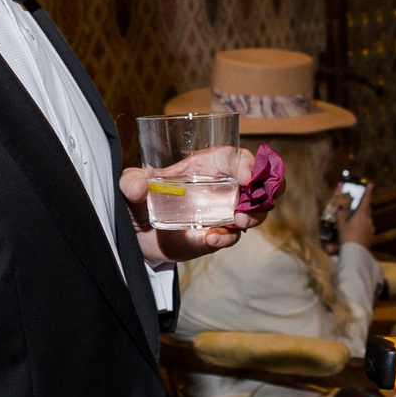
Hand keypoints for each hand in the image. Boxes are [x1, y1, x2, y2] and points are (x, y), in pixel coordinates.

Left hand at [123, 153, 259, 264]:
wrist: (135, 238)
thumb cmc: (137, 202)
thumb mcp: (129, 187)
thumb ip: (130, 182)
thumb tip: (139, 185)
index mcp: (203, 166)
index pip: (234, 157)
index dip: (248, 162)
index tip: (246, 177)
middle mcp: (218, 187)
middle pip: (257, 181)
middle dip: (266, 189)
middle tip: (254, 203)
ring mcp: (221, 212)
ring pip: (254, 210)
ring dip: (253, 215)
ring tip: (237, 222)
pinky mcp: (216, 235)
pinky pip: (232, 236)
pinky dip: (227, 238)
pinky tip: (211, 239)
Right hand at [336, 188, 374, 250]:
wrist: (354, 252)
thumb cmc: (346, 236)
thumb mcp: (341, 224)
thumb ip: (341, 214)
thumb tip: (340, 207)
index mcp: (361, 214)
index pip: (365, 200)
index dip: (368, 192)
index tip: (371, 184)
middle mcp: (368, 219)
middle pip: (366, 210)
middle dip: (362, 208)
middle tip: (356, 210)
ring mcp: (371, 228)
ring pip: (367, 220)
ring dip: (362, 220)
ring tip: (353, 225)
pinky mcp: (372, 236)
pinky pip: (368, 229)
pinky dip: (363, 228)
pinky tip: (357, 233)